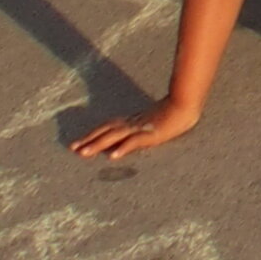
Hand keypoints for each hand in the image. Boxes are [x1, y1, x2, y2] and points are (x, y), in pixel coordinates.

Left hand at [71, 99, 195, 160]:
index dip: (92, 134)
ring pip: (115, 136)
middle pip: (106, 131)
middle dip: (89, 140)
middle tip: (73, 149)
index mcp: (132, 121)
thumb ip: (141, 126)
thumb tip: (128, 136)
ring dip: (98, 144)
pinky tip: (113, 156)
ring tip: (84, 153)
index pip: (108, 127)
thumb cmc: (174, 111)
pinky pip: (134, 141)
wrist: (187, 103)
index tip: (78, 143)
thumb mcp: (154, 120)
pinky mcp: (151, 133)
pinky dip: (123, 148)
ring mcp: (140, 128)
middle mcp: (132, 123)